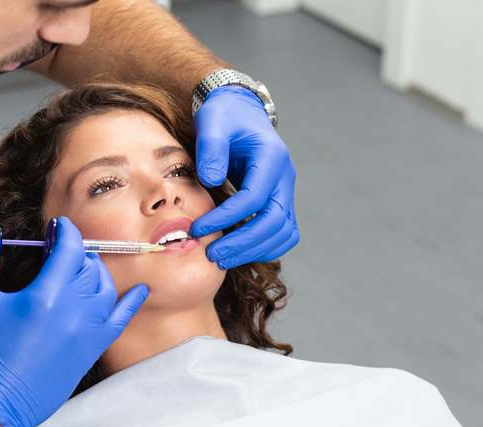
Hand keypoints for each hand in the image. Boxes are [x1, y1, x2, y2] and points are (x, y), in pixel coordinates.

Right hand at [0, 218, 147, 426]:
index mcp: (45, 296)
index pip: (70, 249)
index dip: (66, 231)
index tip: (58, 226)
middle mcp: (74, 311)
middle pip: (88, 266)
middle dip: (76, 251)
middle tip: (59, 248)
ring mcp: (88, 331)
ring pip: (106, 287)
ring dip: (94, 271)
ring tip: (78, 268)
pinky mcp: (93, 349)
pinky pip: (121, 319)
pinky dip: (132, 301)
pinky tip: (139, 289)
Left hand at [190, 86, 298, 269]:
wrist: (238, 113)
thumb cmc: (223, 116)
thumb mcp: (212, 121)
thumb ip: (211, 148)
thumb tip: (211, 180)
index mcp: (271, 157)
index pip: (254, 198)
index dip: (226, 218)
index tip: (198, 229)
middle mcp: (284, 176)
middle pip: (273, 221)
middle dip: (242, 243)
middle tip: (211, 255)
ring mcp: (285, 190)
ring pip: (282, 233)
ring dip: (253, 250)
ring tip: (221, 258)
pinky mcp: (279, 201)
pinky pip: (281, 232)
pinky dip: (263, 247)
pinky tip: (236, 251)